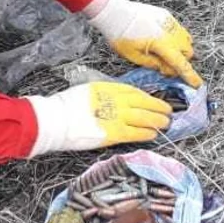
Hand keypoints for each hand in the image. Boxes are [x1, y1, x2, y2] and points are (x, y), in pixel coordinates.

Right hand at [26, 82, 172, 155]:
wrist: (55, 120)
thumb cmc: (65, 107)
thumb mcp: (87, 92)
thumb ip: (103, 96)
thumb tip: (115, 102)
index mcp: (108, 88)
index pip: (134, 92)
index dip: (147, 97)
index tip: (155, 100)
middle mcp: (115, 100)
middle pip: (143, 103)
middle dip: (158, 108)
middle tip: (168, 112)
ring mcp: (116, 117)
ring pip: (144, 118)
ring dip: (156, 121)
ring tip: (165, 123)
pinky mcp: (114, 133)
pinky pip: (136, 133)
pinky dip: (146, 133)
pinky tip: (153, 134)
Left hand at [85, 0, 202, 86]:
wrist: (115, 13)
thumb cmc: (121, 35)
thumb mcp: (135, 56)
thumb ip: (154, 64)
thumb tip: (166, 69)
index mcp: (162, 44)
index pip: (181, 64)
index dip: (189, 75)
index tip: (197, 83)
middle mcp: (170, 32)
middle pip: (188, 52)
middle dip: (181, 60)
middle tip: (165, 65)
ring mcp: (170, 22)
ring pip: (186, 39)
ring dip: (180, 48)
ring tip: (164, 51)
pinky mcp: (166, 16)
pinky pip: (178, 29)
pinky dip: (176, 37)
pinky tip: (162, 39)